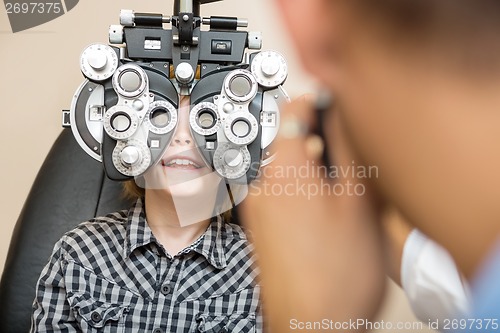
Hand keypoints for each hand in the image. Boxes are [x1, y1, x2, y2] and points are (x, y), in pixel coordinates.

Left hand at [241, 96, 385, 331]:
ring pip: (285, 169)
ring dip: (311, 169)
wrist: (311, 324)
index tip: (332, 100)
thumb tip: (341, 115)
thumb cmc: (335, 275)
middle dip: (317, 140)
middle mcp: (262, 186)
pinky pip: (279, 194)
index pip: (292, 108)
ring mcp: (258, 209)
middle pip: (288, 140)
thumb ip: (347, 149)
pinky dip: (300, 192)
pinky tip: (323, 217)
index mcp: (284, 170)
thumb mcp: (358, 201)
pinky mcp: (260, 229)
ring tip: (339, 193)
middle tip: (346, 156)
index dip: (316, 99)